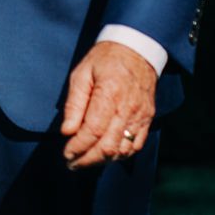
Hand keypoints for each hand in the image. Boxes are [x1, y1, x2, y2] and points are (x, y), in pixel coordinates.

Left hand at [61, 42, 158, 169]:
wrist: (137, 50)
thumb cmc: (104, 60)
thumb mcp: (81, 74)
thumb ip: (74, 104)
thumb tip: (67, 132)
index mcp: (109, 94)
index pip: (93, 131)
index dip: (78, 147)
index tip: (66, 154)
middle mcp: (128, 108)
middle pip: (108, 146)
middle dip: (87, 160)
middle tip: (72, 164)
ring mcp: (140, 116)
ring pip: (123, 150)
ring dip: (103, 160)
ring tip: (86, 161)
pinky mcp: (148, 119)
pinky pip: (136, 145)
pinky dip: (121, 155)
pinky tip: (106, 156)